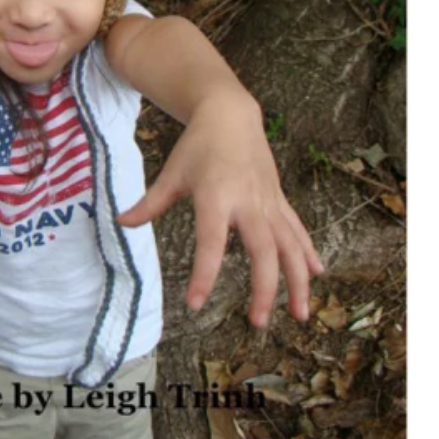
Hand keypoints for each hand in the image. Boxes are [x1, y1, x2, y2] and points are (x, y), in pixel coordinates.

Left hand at [117, 92, 322, 325]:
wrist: (231, 115)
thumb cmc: (197, 146)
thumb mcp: (172, 173)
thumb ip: (150, 203)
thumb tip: (121, 223)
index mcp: (216, 197)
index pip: (211, 243)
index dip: (204, 274)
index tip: (195, 304)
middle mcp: (248, 202)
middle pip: (263, 250)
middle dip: (264, 289)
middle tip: (257, 324)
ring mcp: (268, 201)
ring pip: (290, 245)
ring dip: (298, 280)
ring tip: (300, 315)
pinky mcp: (279, 199)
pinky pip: (297, 229)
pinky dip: (308, 252)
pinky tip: (318, 275)